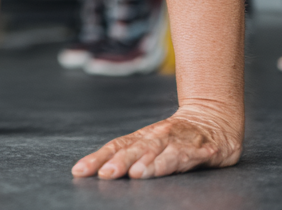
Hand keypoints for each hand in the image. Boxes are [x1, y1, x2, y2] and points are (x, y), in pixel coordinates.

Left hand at [71, 108, 242, 179]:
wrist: (214, 120)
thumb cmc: (179, 138)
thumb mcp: (154, 146)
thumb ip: (134, 156)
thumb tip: (102, 170)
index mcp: (142, 138)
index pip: (115, 147)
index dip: (97, 158)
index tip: (79, 171)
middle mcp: (156, 137)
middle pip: (132, 149)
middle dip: (117, 162)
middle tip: (103, 174)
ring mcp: (176, 141)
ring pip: (156, 151)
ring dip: (143, 162)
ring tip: (132, 174)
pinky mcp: (199, 149)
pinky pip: (182, 156)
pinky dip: (168, 162)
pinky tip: (160, 170)